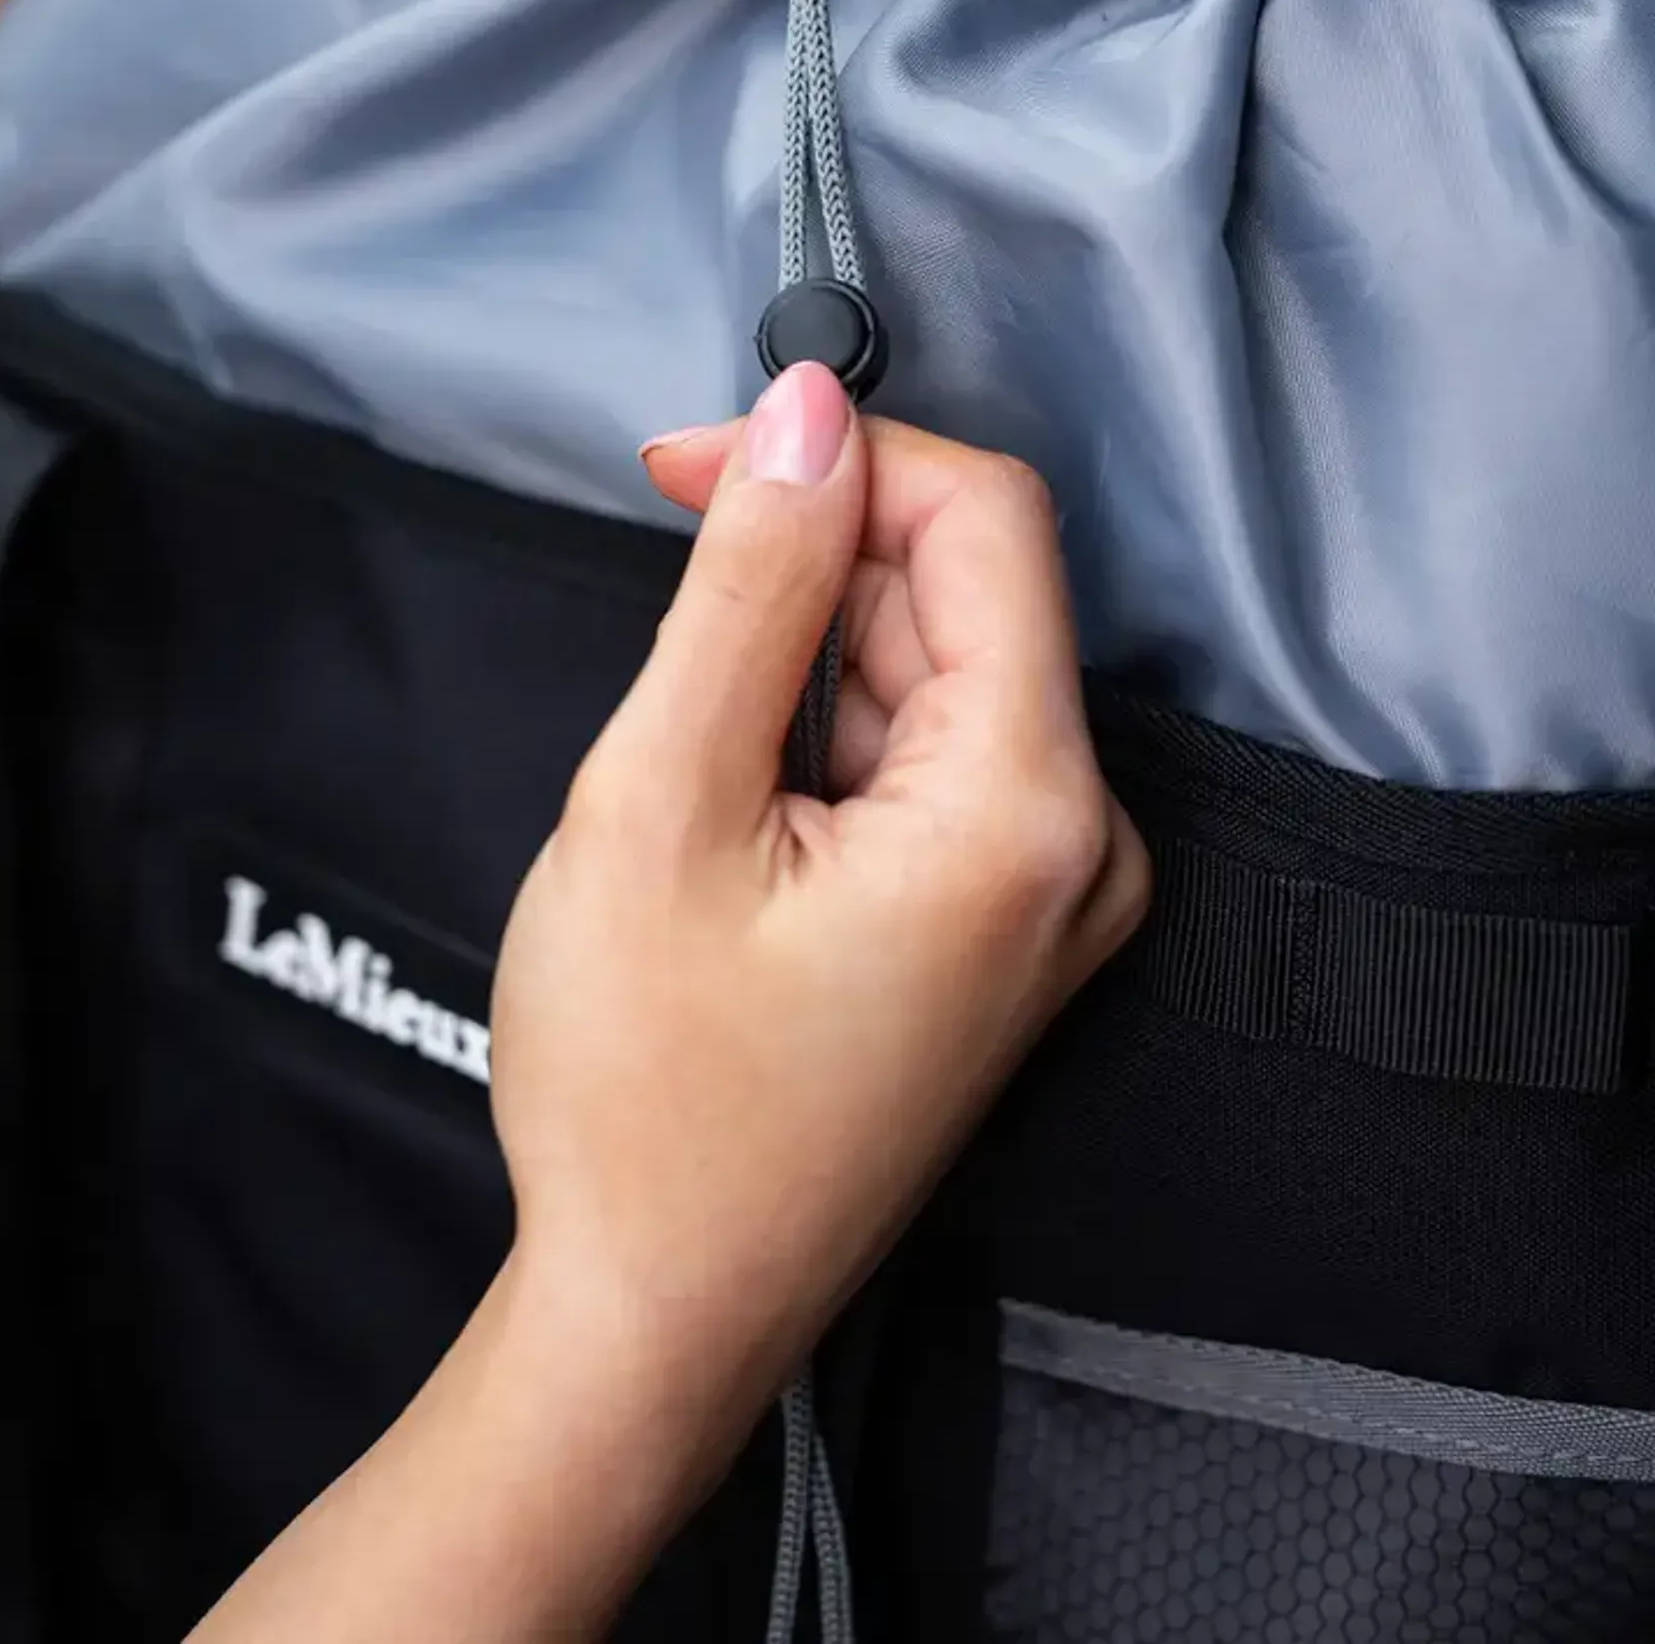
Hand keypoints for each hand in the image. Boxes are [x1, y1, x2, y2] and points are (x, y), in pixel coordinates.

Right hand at [490, 362, 1148, 1437]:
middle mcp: (1083, 842)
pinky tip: (742, 816)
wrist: (655, 1314)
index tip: (690, 465)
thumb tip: (806, 413)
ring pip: (938, 667)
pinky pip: (932, 753)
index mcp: (1028, 808)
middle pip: (966, 591)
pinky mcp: (1003, 921)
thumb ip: (750, 585)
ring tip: (695, 784)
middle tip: (667, 637)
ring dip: (807, 659)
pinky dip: (827, 733)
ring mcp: (1051, 891)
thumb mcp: (661, 799)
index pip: (986, 518)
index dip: (838, 455)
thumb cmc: (644, 1091)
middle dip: (812, 564)